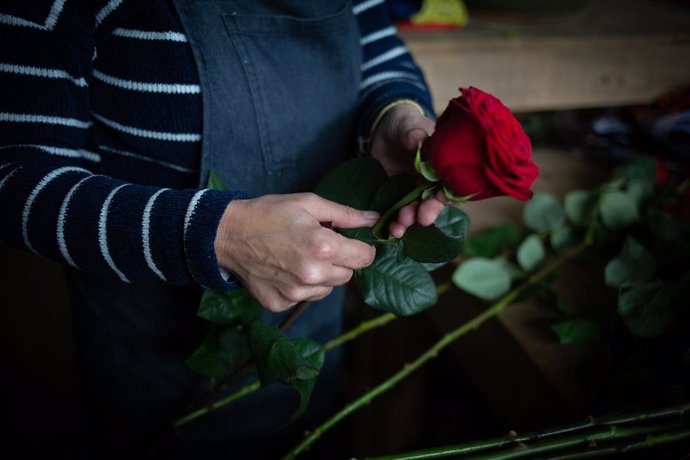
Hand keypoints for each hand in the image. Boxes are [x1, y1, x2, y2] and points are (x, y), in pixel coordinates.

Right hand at [214, 193, 377, 311]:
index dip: (362, 248)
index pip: (365, 258)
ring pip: (327, 289)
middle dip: (341, 260)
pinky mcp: (279, 303)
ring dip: (322, 275)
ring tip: (300, 256)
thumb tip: (375, 220)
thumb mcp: (308, 203)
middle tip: (320, 245)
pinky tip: (285, 269)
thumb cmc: (268, 214)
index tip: (353, 242)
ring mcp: (295, 293)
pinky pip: (304, 298)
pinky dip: (300, 286)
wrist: (226, 234)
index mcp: (322, 247)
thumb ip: (345, 214)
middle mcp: (312, 274)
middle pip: (347, 275)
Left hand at [370, 102, 446, 237]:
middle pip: (435, 202)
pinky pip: (398, 213)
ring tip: (399, 226)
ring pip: (416, 211)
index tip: (439, 199)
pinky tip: (389, 230)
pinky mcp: (398, 197)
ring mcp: (415, 192)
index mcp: (443, 167)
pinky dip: (394, 223)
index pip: (451, 184)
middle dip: (428, 212)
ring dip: (410, 220)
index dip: (447, 194)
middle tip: (420, 218)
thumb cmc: (404, 125)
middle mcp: (433, 183)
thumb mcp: (409, 126)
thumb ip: (415, 135)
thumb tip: (421, 141)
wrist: (383, 131)